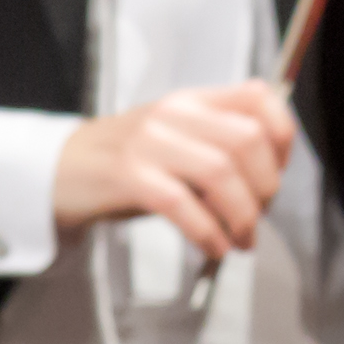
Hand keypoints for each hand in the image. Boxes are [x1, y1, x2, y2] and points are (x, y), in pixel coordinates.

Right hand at [52, 81, 295, 258]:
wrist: (61, 170)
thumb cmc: (129, 163)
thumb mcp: (178, 141)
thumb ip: (220, 149)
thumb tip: (269, 185)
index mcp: (194, 101)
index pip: (258, 96)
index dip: (282, 137)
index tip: (278, 173)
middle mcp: (174, 113)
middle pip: (247, 139)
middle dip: (266, 187)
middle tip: (258, 218)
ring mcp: (149, 142)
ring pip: (220, 172)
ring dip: (242, 216)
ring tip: (241, 240)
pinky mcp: (128, 176)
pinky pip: (182, 204)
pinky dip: (208, 232)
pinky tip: (214, 248)